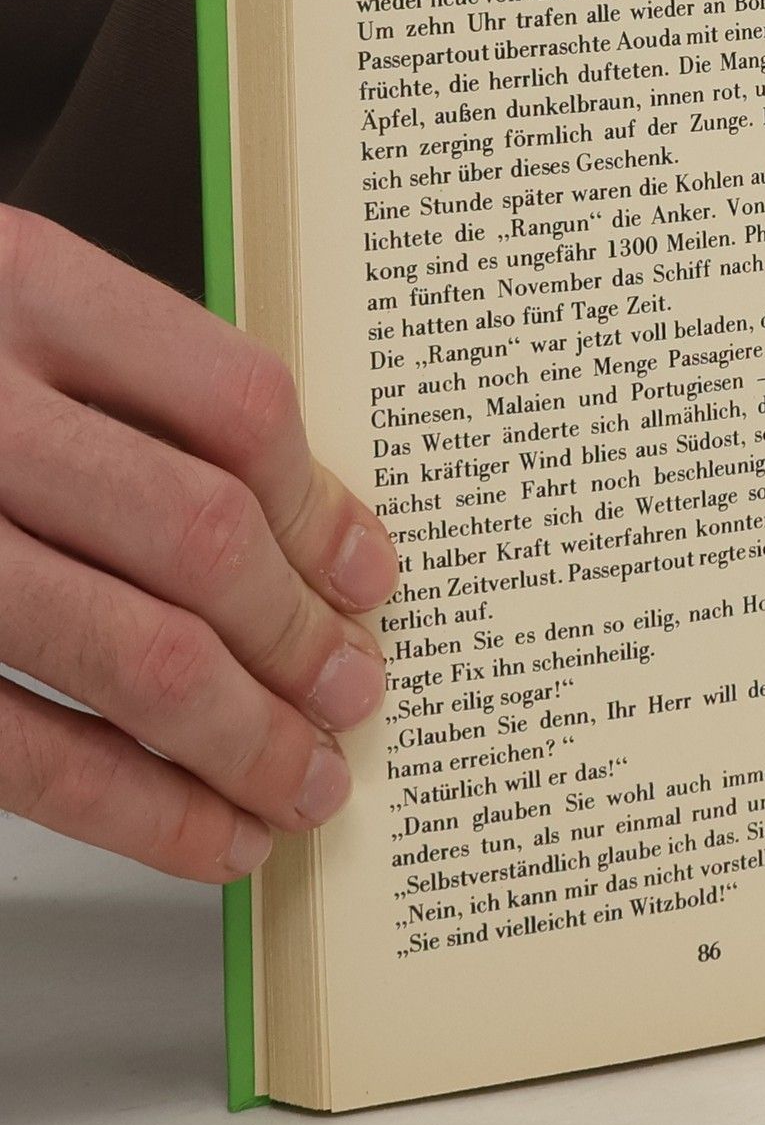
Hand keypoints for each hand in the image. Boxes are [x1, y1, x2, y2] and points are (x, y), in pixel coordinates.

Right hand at [0, 209, 398, 881]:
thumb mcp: (13, 320)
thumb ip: (143, 400)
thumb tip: (321, 544)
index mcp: (22, 290)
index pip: (236, 405)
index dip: (322, 511)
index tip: (369, 579)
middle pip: (200, 539)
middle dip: (300, 640)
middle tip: (355, 694)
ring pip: (133, 655)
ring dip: (246, 742)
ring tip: (305, 783)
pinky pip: (25, 753)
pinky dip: (139, 811)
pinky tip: (207, 834)